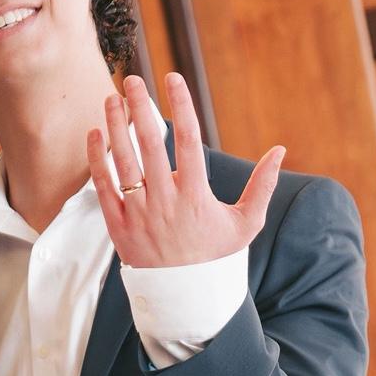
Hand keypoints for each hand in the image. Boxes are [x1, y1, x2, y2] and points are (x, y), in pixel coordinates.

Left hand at [87, 73, 284, 268]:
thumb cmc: (216, 258)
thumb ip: (263, 186)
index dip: (181, 104)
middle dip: (139, 107)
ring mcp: (139, 215)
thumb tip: (280, 151)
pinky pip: (103, 188)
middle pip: (149, 144)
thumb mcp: (246, 225)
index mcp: (196, 196)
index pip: (188, 139)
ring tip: (111, 98)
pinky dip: (97, 160)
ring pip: (123, 161)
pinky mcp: (118, 228)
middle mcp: (165, 202)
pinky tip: (95, 134)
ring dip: (115, 126)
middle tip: (133, 80)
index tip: (173, 78)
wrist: (185, 297)